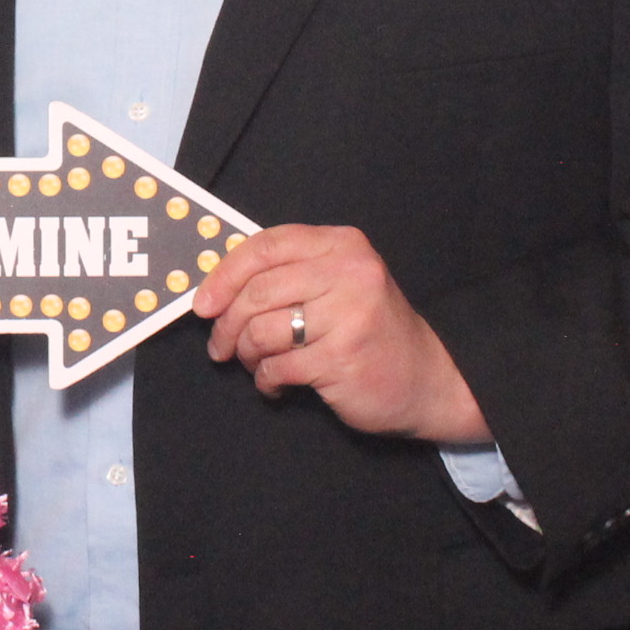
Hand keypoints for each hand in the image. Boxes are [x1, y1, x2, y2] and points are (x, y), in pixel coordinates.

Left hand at [189, 225, 487, 441]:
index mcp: (342, 245)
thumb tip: (216, 287)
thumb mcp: (339, 283)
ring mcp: (349, 315)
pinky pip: (278, 366)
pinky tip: (275, 384)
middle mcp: (349, 273)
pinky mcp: (343, 358)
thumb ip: (290, 274)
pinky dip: (266, 379)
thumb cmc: (369, 330)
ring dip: (246, 354)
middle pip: (257, 291)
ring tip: (254, 364)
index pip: (266, 246)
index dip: (224, 274)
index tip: (202, 303)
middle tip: (220, 346)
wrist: (427, 378)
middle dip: (227, 324)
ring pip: (262, 331)